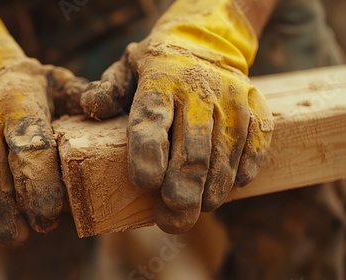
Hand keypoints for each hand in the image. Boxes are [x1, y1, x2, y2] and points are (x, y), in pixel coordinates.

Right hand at [0, 9, 85, 244]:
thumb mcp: (60, 83)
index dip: (39, 189)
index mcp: (19, 105)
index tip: (47, 217)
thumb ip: (84, 98)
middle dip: (5, 216)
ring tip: (1, 233)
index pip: (29, 150)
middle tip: (22, 235)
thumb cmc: (29, 86)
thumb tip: (101, 111)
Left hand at [81, 0, 272, 232]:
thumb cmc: (157, 66)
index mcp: (160, 80)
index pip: (152, 120)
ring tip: (198, 209)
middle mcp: (198, 89)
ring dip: (212, 190)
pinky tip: (229, 187)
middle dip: (183, 191)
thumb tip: (90, 107)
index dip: (148, 156)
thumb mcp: (126, 68)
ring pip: (225, 155)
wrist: (207, 38)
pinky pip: (256, 146)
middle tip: (172, 219)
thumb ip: (108, 90)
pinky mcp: (256, 107)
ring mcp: (232, 99)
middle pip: (193, 150)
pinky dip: (243, 172)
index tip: (145, 184)